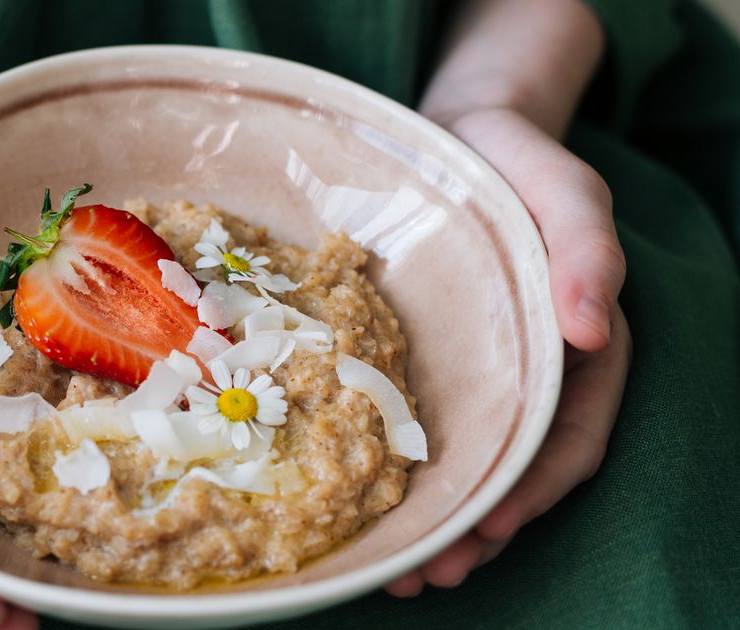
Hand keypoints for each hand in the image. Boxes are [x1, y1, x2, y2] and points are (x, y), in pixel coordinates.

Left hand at [383, 108, 631, 595]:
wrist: (450, 138)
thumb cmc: (513, 163)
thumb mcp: (563, 190)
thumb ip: (587, 250)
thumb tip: (595, 330)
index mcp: (576, 352)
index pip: (566, 439)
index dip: (532, 490)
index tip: (490, 528)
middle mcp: (526, 376)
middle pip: (512, 472)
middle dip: (478, 532)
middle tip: (429, 578)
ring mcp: (473, 376)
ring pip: (465, 465)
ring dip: (438, 524)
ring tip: (399, 575)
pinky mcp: (422, 366)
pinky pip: (416, 430)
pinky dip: (400, 476)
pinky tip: (364, 507)